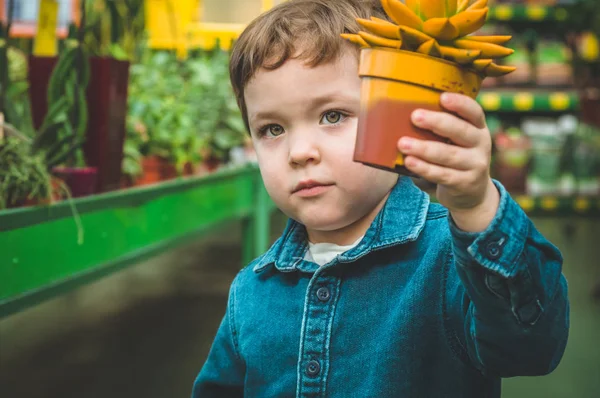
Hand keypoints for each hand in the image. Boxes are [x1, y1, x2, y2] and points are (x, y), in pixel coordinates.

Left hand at [397, 92, 498, 231]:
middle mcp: (481, 144)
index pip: (474, 112)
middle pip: (460, 131)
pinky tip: (409, 162)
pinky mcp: (465, 183)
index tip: (442, 97)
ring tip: (403, 143)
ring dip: (424, 148)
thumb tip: (404, 114)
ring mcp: (475, 165)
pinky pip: (442, 175)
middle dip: (436, 123)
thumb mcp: (457, 140)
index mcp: (478, 128)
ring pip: (448, 155)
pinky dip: (424, 168)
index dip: (460, 103)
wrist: (472, 192)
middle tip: (415, 116)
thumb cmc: (455, 156)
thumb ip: (441, 128)